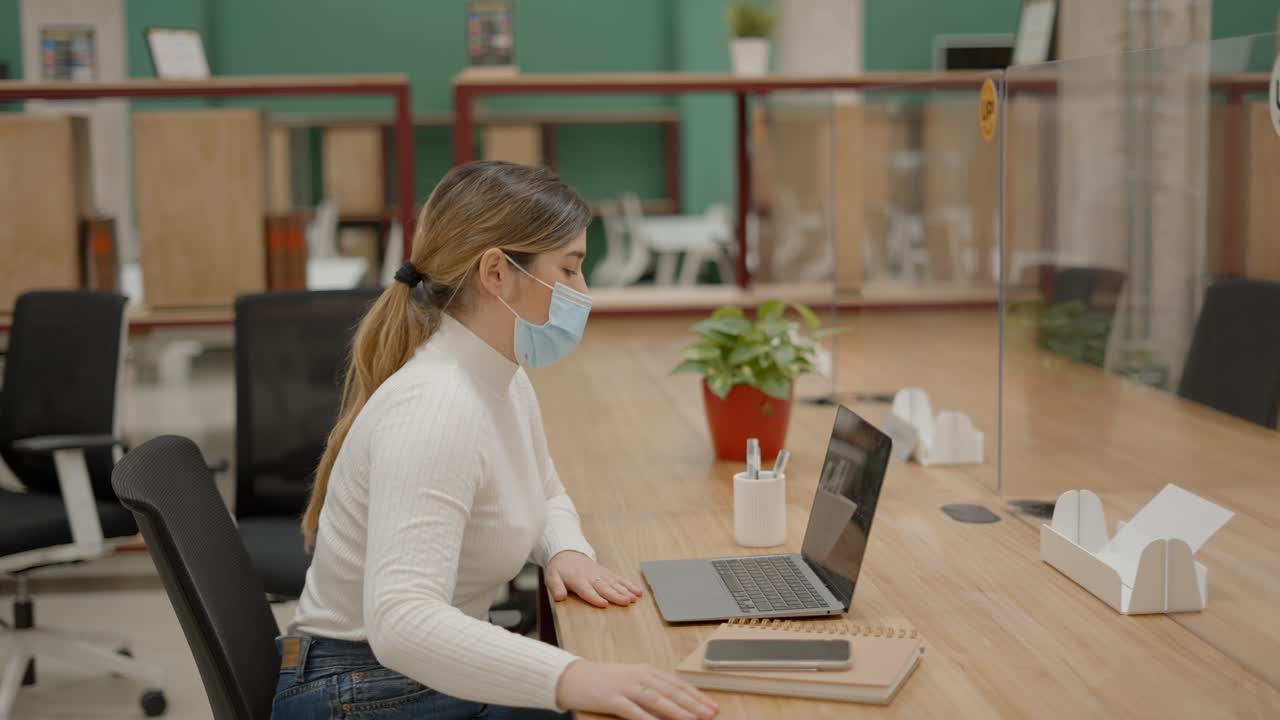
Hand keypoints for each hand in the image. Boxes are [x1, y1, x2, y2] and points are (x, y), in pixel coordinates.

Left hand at [545, 550, 643, 607]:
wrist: (568, 553)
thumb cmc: (560, 569)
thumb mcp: (551, 577)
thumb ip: (556, 587)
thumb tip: (559, 597)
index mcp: (578, 580)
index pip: (587, 590)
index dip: (595, 597)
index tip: (604, 604)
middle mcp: (592, 577)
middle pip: (605, 587)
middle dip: (616, 595)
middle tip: (626, 602)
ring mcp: (601, 575)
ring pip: (614, 583)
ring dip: (625, 591)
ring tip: (634, 599)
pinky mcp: (607, 573)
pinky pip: (619, 579)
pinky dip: (629, 585)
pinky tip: (637, 592)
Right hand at [557, 660, 717, 719]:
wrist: (572, 677)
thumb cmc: (603, 681)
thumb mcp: (631, 681)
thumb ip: (652, 689)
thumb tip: (675, 703)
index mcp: (646, 671)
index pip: (677, 684)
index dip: (695, 695)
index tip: (711, 705)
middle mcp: (639, 676)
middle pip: (671, 691)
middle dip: (693, 704)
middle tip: (710, 714)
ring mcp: (625, 686)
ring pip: (656, 699)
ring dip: (676, 710)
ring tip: (692, 719)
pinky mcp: (611, 698)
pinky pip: (632, 710)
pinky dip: (647, 718)